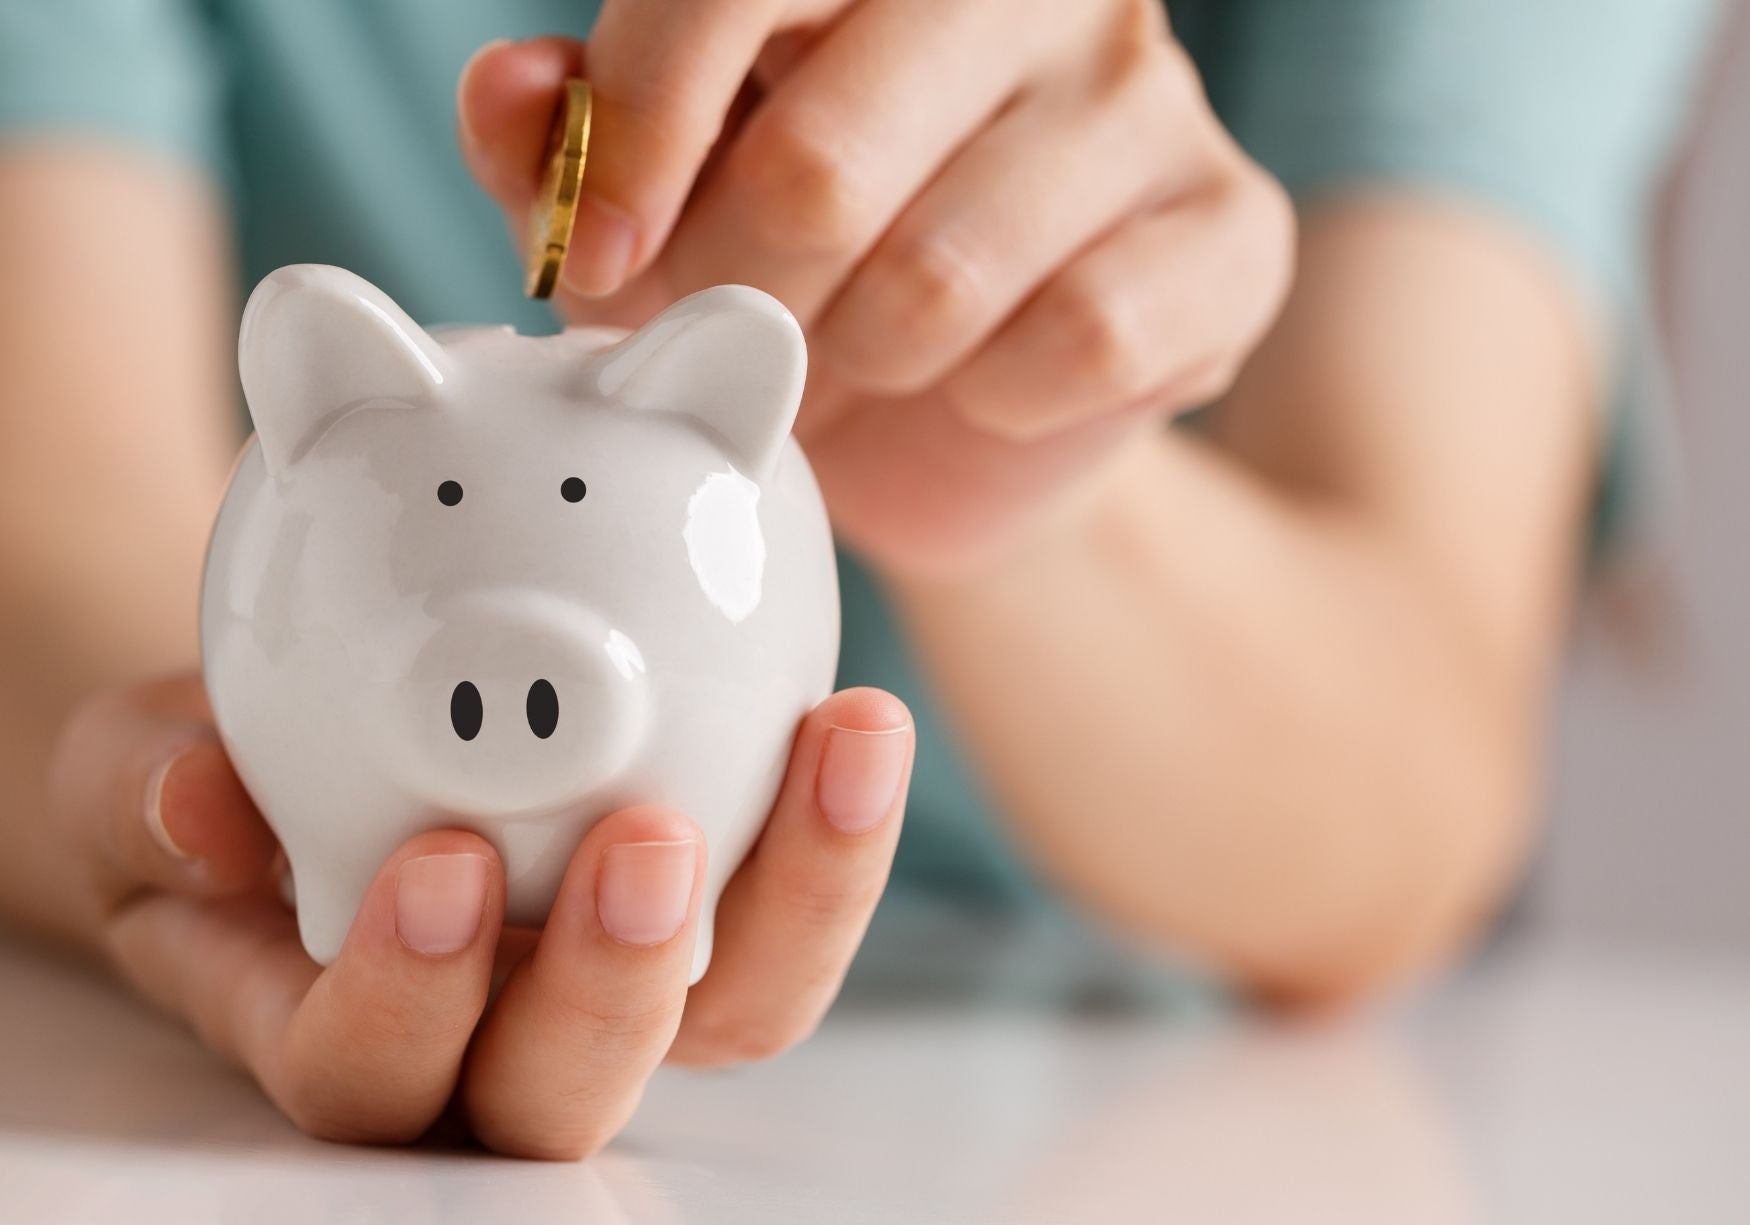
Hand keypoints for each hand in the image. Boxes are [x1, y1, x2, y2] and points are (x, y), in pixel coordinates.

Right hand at [49, 674, 911, 1157]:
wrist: (322, 736)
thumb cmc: (225, 770)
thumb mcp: (142, 765)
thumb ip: (146, 786)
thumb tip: (198, 803)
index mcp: (342, 1022)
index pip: (372, 1073)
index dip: (414, 999)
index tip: (442, 865)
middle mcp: (490, 1034)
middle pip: (567, 1087)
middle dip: (615, 982)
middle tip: (649, 841)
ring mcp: (613, 974)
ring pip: (728, 1011)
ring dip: (796, 899)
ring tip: (834, 754)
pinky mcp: (710, 907)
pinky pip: (790, 911)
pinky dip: (834, 832)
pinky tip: (855, 722)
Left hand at [458, 0, 1293, 576]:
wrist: (975, 408)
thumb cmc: (816, 272)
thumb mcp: (671, 200)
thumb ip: (582, 137)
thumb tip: (510, 96)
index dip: (636, 136)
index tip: (595, 268)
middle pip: (822, 163)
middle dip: (739, 298)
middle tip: (735, 339)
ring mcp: (1150, 100)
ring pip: (943, 277)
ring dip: (862, 362)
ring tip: (857, 359)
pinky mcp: (1234, 232)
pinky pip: (1079, 343)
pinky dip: (993, 400)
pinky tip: (983, 386)